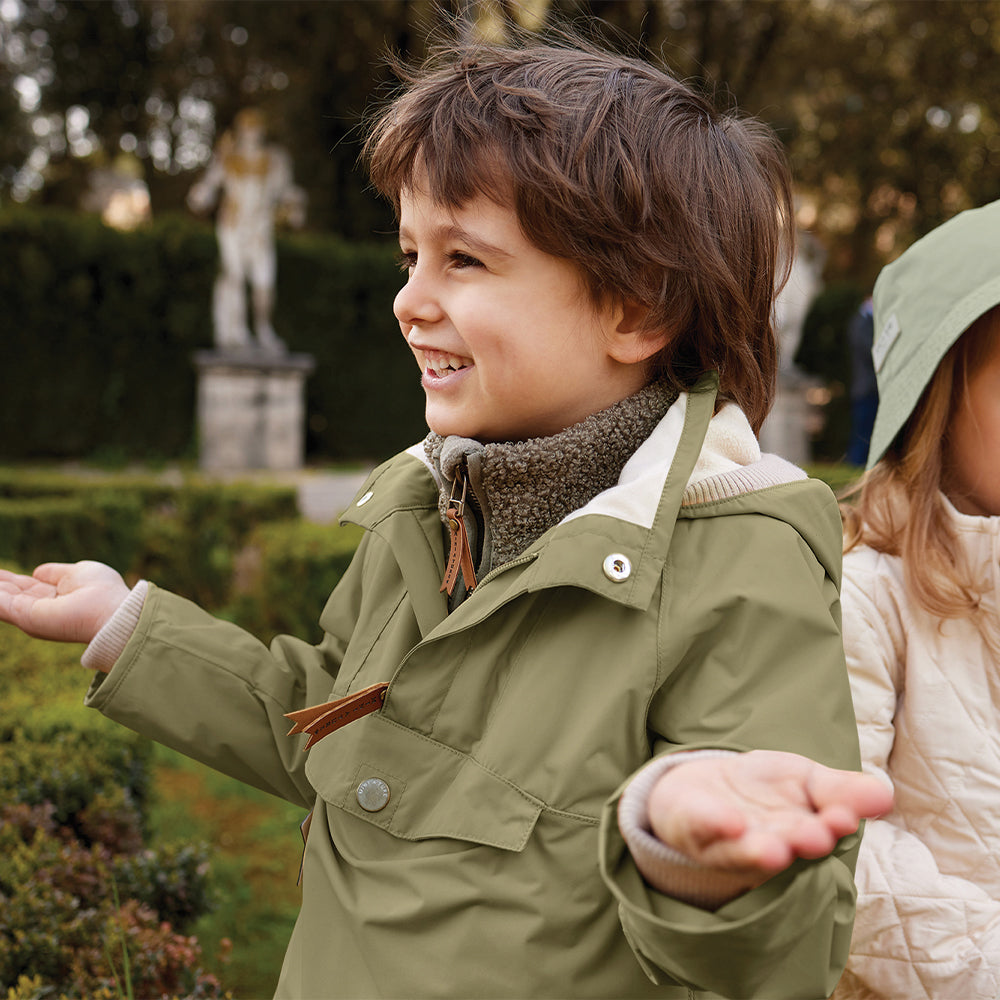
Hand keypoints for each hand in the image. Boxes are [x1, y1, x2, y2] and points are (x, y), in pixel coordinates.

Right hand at [0, 561, 129, 644]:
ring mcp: (29, 614)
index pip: (18, 586)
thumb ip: (55, 573)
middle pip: (4, 593)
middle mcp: (36, 607)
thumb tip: (36, 571)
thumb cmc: (103, 591)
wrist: (113, 611)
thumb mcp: (77, 573)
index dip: (3, 579)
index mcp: (50, 596)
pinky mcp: (24, 617)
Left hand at [649, 750, 892, 884]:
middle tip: (816, 836)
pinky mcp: (690, 827)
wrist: (703, 788)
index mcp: (799, 833)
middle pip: (785, 844)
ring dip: (759, 850)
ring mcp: (725, 840)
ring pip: (743, 850)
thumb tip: (884, 795)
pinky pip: (701, 827)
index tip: (844, 818)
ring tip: (774, 849)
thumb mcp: (807, 780)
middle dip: (800, 841)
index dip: (831, 824)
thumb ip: (841, 791)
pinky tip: (729, 821)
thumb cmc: (765, 790)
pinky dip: (714, 824)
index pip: (820, 830)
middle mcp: (765, 843)